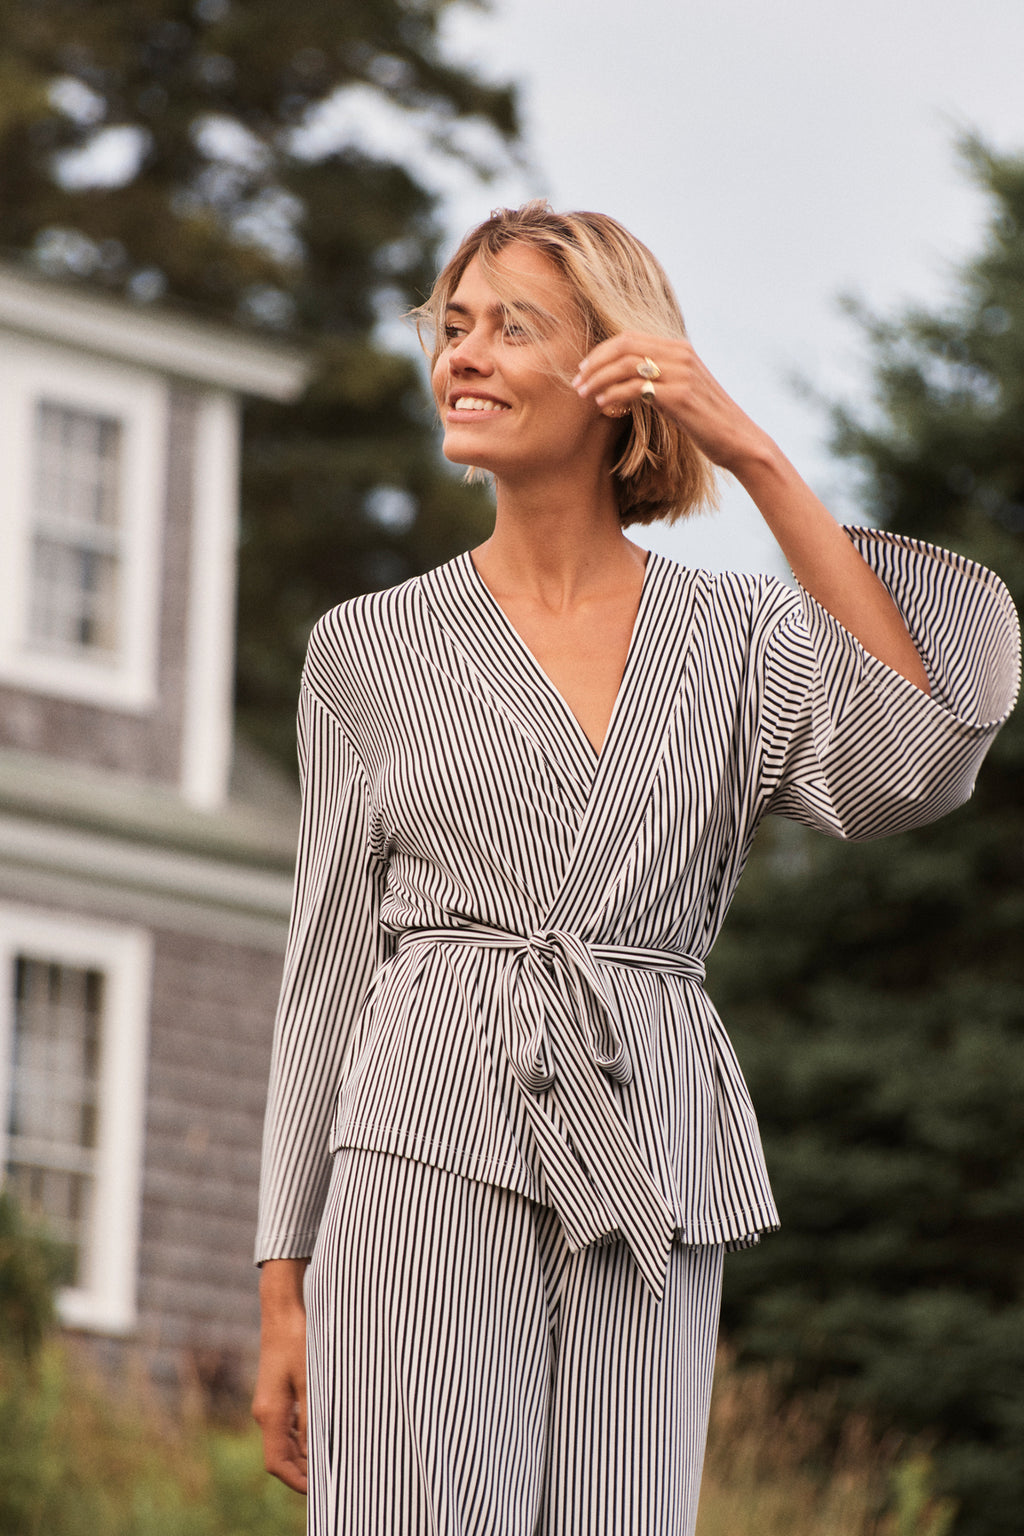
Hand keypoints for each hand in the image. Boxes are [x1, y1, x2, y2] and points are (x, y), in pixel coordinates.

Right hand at [252, 1258, 309, 1493]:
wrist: (283, 1309)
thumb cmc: (298, 1341)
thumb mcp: (311, 1379)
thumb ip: (311, 1417)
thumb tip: (315, 1452)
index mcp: (269, 1413)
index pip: (277, 1463)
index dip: (296, 1481)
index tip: (319, 1492)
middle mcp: (265, 1412)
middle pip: (280, 1455)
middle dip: (303, 1471)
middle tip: (332, 1478)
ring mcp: (268, 1402)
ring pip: (284, 1441)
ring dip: (303, 1454)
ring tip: (331, 1460)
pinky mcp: (275, 1392)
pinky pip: (286, 1425)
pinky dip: (302, 1437)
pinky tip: (322, 1433)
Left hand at [573, 331, 769, 473]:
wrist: (738, 440)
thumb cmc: (706, 421)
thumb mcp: (681, 392)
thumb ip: (658, 379)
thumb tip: (625, 383)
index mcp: (680, 348)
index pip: (629, 337)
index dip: (601, 351)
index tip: (584, 370)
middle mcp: (680, 354)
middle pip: (624, 346)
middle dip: (595, 364)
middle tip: (577, 384)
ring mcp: (681, 373)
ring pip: (626, 365)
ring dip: (599, 380)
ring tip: (585, 396)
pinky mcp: (680, 395)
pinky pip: (637, 388)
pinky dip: (615, 395)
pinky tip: (604, 406)